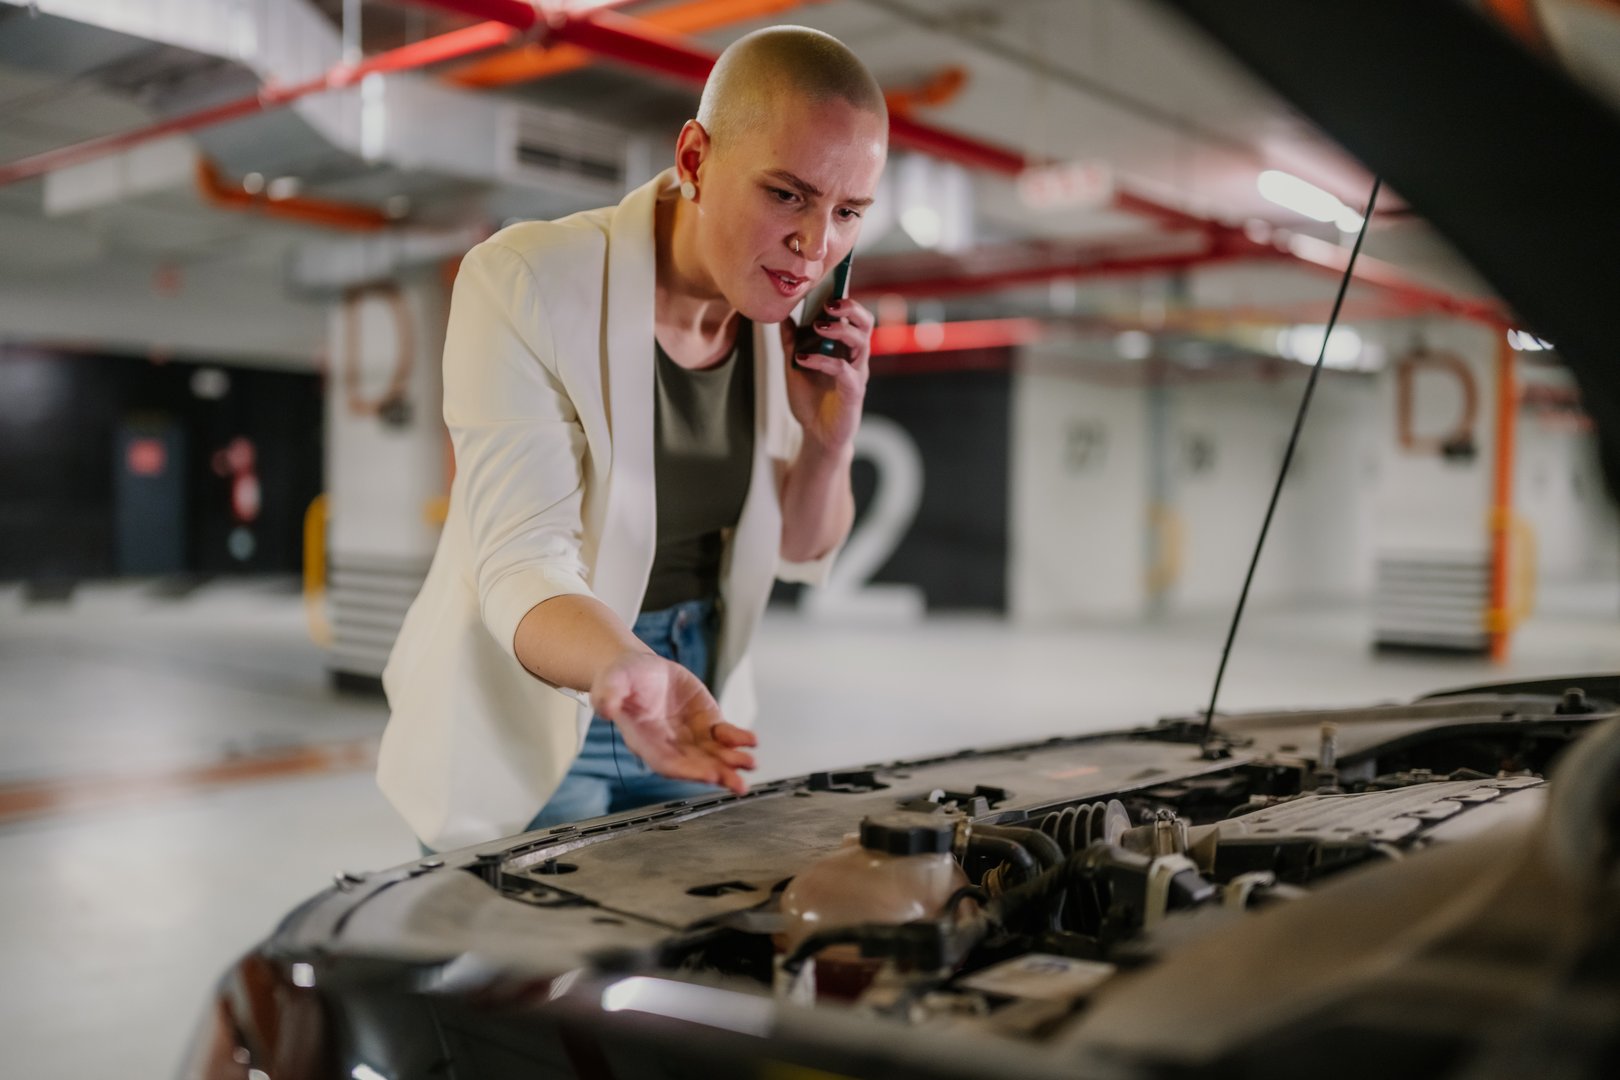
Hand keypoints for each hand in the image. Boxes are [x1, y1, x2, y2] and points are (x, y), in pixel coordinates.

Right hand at [589, 652, 756, 793]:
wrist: (639, 670)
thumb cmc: (621, 679)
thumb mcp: (610, 681)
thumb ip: (607, 694)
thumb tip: (603, 707)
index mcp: (645, 741)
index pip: (667, 763)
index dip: (688, 770)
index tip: (708, 775)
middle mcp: (670, 744)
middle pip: (695, 765)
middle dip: (717, 774)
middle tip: (737, 782)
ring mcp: (690, 736)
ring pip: (713, 755)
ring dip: (732, 762)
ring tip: (750, 764)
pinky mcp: (705, 723)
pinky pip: (724, 736)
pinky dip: (738, 739)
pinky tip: (751, 740)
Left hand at [781, 297, 873, 452]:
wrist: (816, 435)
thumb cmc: (811, 399)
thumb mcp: (794, 364)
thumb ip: (791, 340)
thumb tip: (783, 313)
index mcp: (844, 346)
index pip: (851, 315)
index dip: (845, 297)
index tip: (831, 280)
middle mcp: (855, 356)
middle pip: (865, 322)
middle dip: (850, 307)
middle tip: (830, 303)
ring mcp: (857, 373)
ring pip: (862, 342)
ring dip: (841, 329)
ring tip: (818, 325)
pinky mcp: (853, 392)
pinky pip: (844, 370)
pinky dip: (823, 360)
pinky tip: (803, 358)